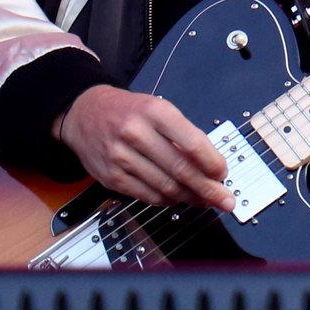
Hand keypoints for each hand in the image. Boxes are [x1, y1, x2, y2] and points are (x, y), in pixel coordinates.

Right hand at [54, 85, 235, 211]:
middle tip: (224, 199)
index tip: (223, 174)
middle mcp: (136, 134)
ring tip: (205, 201)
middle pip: (180, 169)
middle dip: (208, 189)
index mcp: (155, 112)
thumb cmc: (129, 111)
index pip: (192, 143)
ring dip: (190, 198)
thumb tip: (210, 165)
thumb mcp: (159, 109)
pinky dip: (167, 201)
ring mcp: (121, 158)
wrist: (85, 114)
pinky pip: (147, 196)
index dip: (212, 163)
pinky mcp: (111, 178)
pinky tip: (178, 199)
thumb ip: (183, 135)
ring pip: (165, 187)